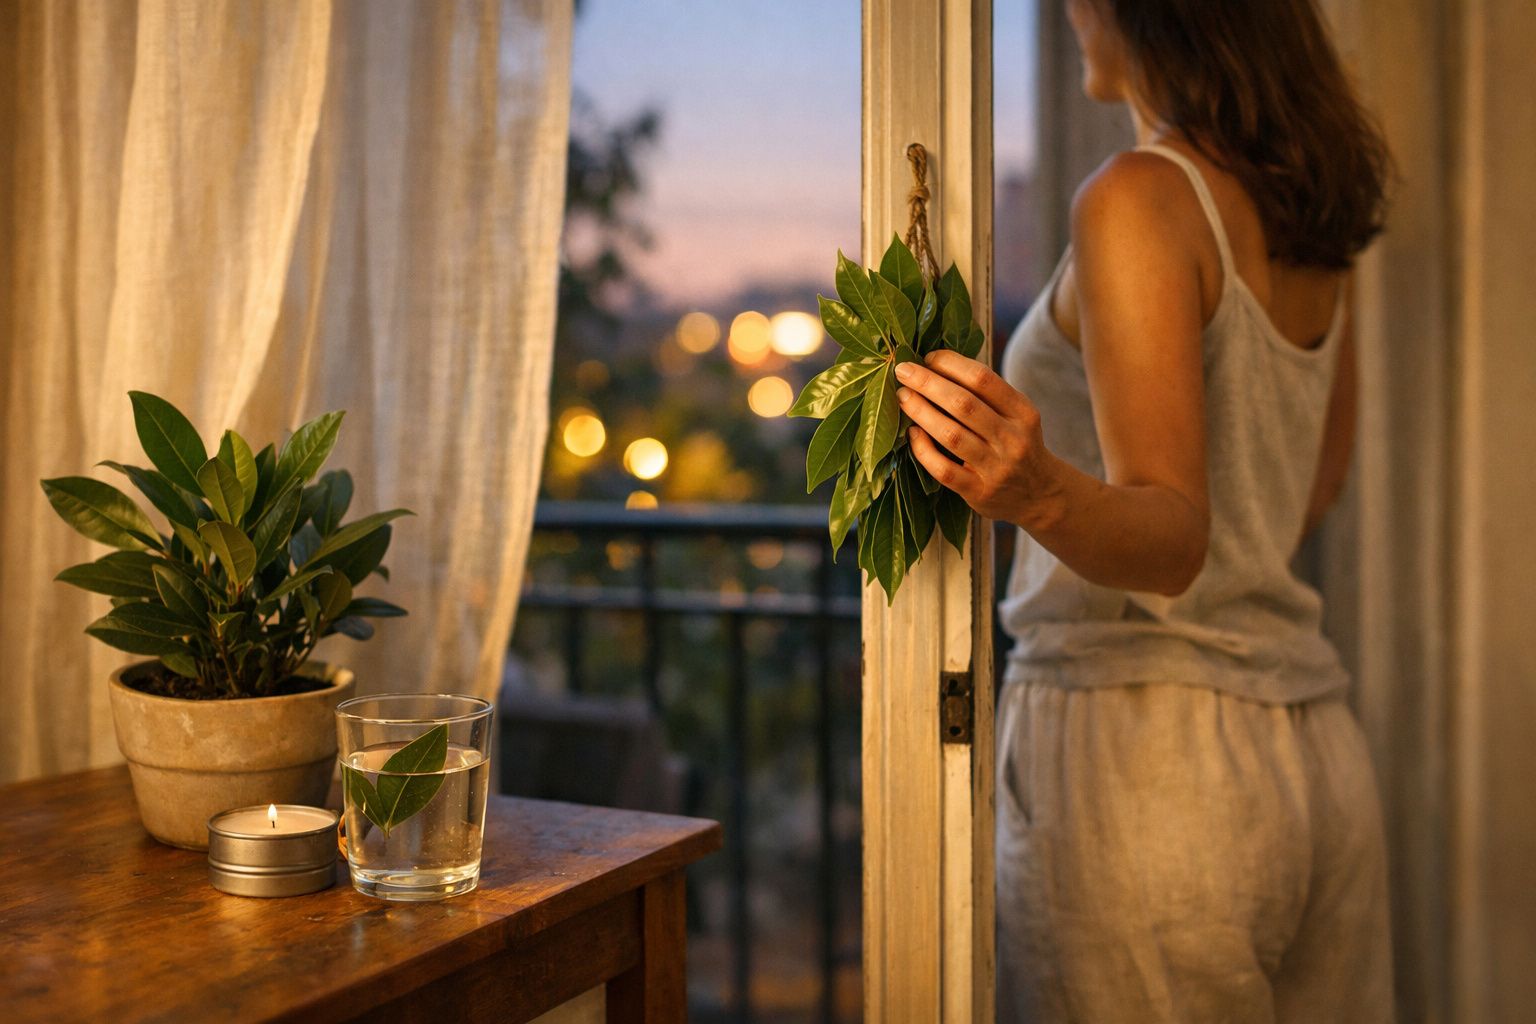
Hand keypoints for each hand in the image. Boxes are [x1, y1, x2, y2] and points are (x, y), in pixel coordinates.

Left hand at [894, 351, 1060, 526]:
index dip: (950, 364)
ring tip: (903, 397)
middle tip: (903, 371)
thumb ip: (987, 395)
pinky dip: (923, 449)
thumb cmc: (1017, 444)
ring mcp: (996, 468)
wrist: (1040, 495)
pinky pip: (943, 469)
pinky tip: (912, 434)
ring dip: (921, 412)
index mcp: (1023, 412)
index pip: (983, 379)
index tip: (927, 358)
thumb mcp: (1016, 416)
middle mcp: (1012, 438)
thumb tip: (936, 364)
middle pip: (963, 404)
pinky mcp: (979, 492)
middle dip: (928, 383)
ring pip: (951, 435)